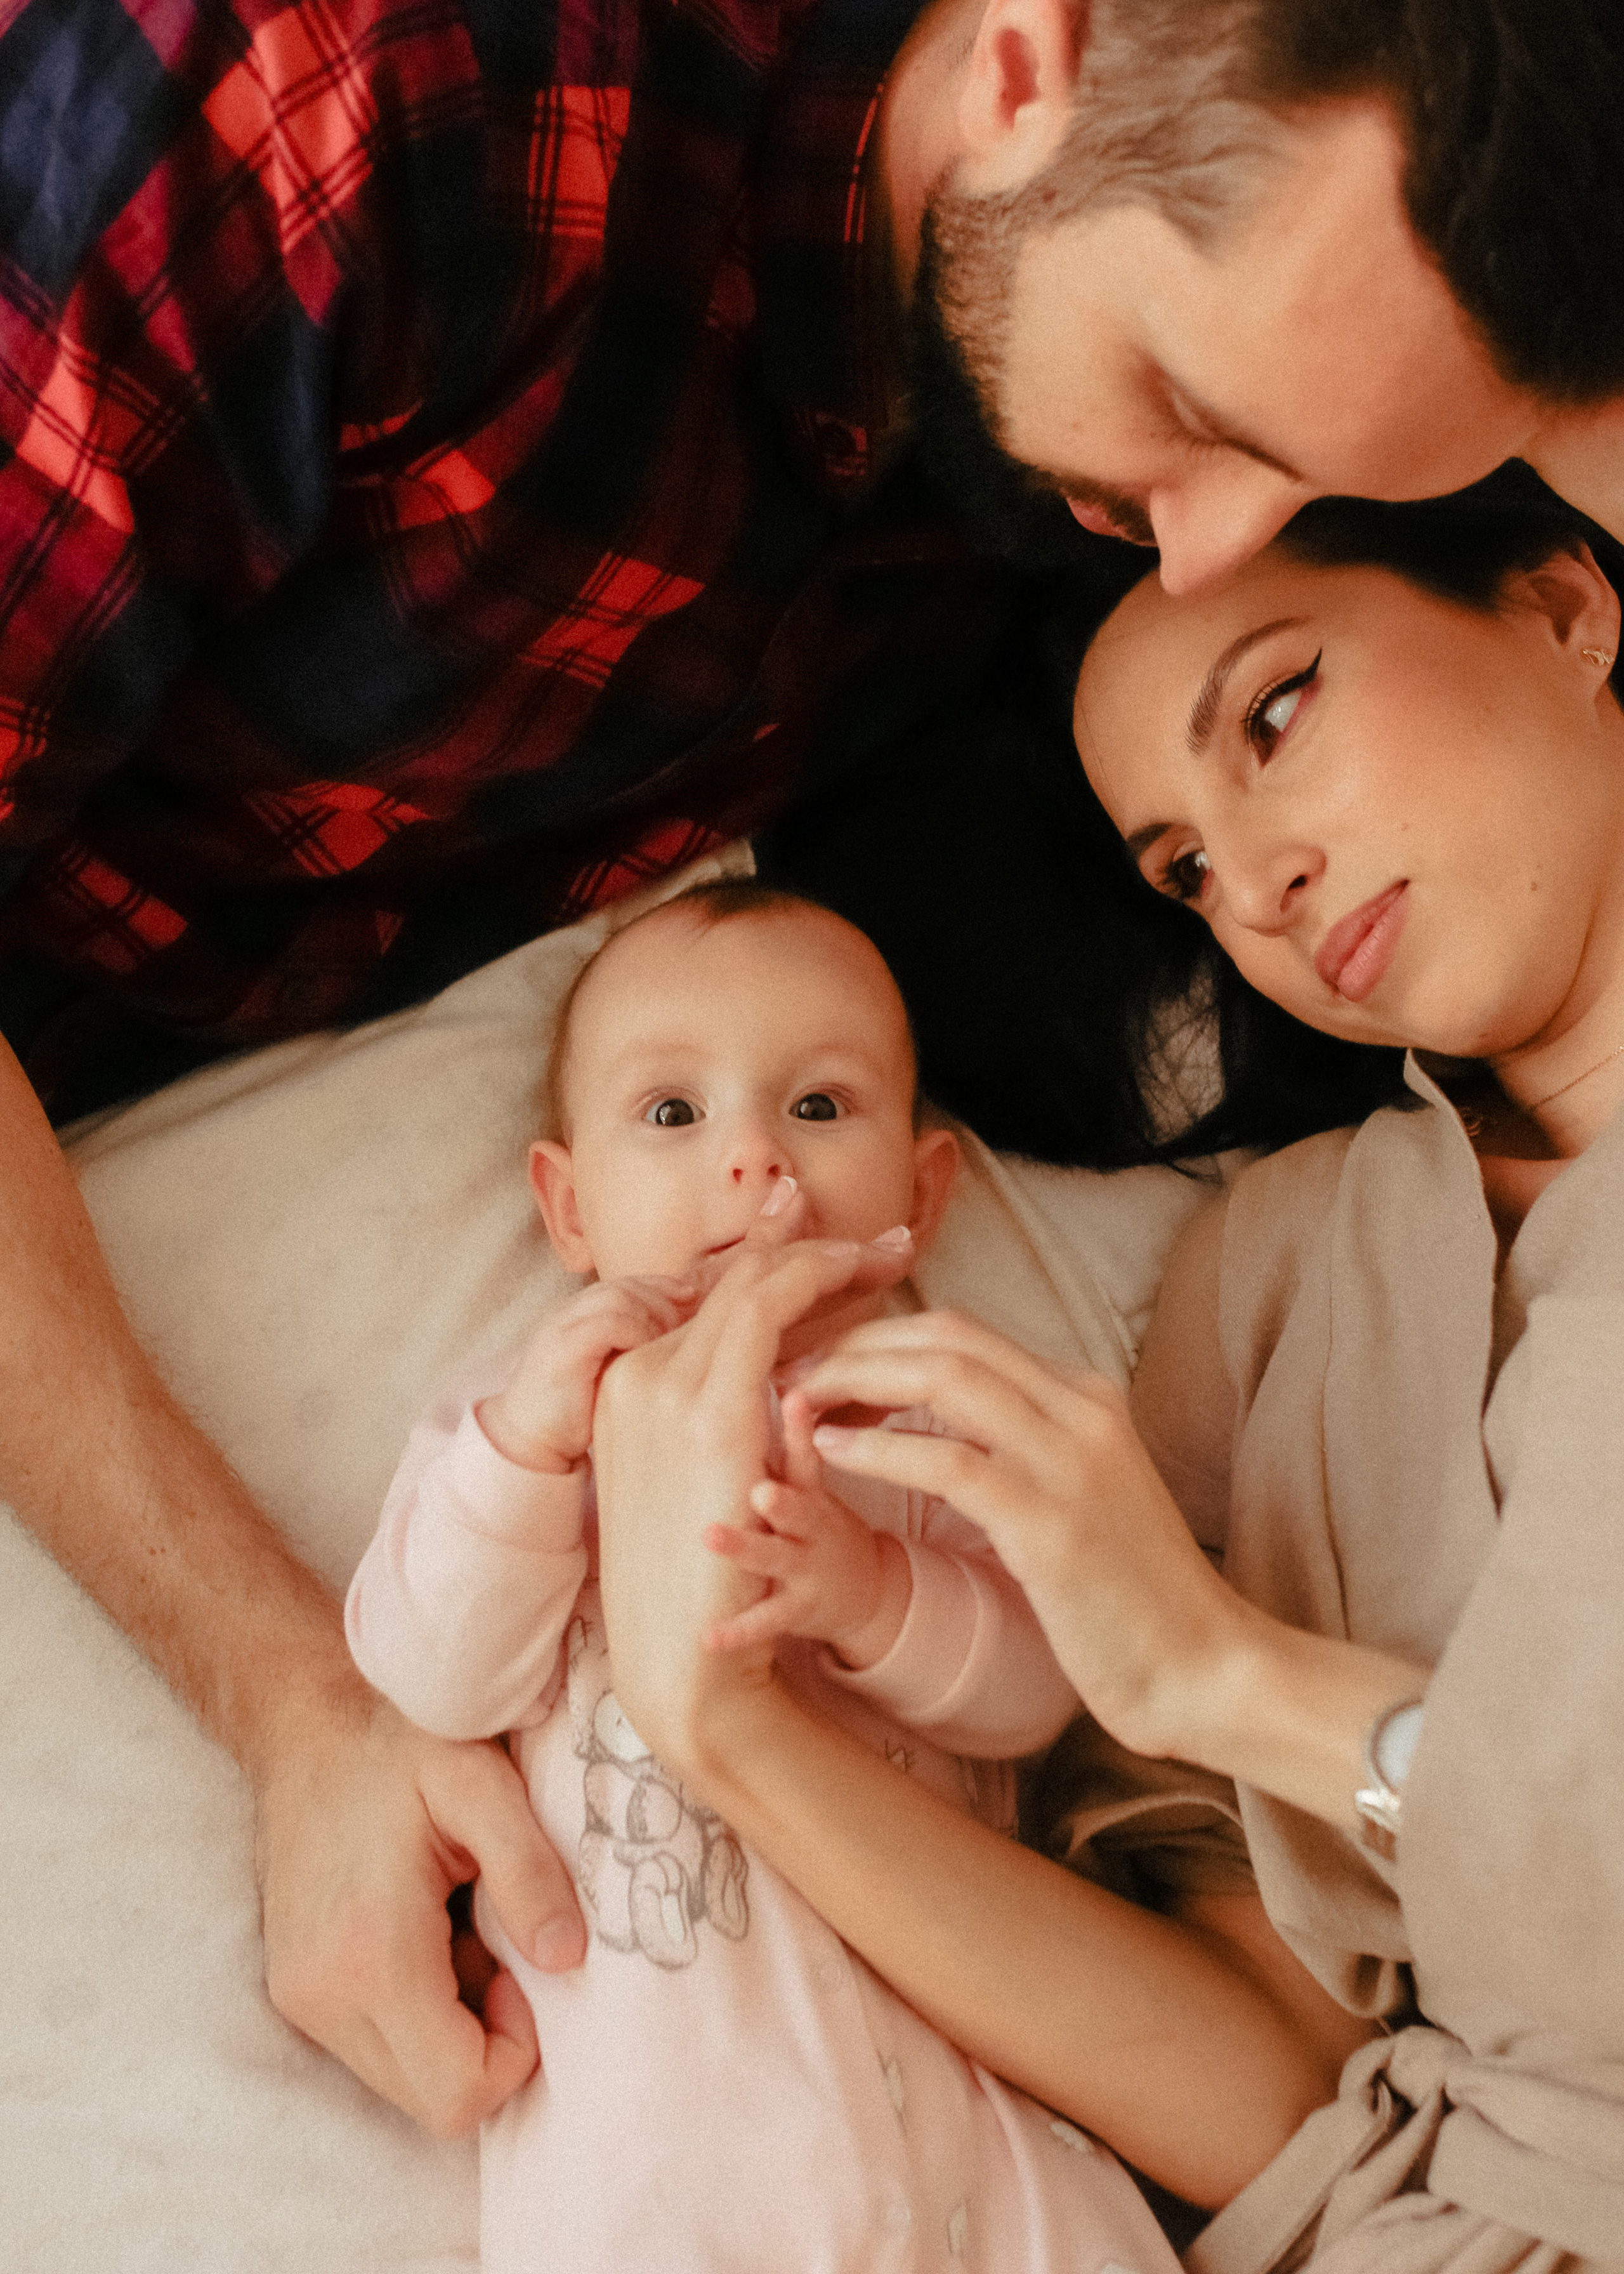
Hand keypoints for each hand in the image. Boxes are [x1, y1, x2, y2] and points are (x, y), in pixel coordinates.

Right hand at [253, 1674, 586, 2136]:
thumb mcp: (482, 1784)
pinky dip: (417, 2012)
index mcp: (370, 1954)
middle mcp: (321, 1996)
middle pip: (430, 2101)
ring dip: (451, 2027)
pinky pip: (375, 2046)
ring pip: (403, 2080)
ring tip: (461, 1930)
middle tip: (498, 1946)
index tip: (522, 1967)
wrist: (307, 1723)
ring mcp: (300, 1999)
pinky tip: (426, 1932)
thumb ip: (530, 1872)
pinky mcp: (295, 1991)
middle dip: (486, 2043)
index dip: (514, 2049)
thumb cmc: (401, 1742)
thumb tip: (567, 1959)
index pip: (456, 2091)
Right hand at [480, 1275, 698, 1471]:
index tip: (693, 1296)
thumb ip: (636, 1347)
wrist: (532, 1446)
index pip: (627, 1282)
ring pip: (619, 1298)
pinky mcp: (562, 1351)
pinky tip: (654, 1355)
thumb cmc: (580, 1414)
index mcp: (578, 1315)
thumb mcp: (613, 1371)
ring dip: (655, 1314)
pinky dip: (638, 1333)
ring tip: (675, 1338)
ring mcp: (561, 1330)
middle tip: (690, 1317)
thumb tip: (687, 1331)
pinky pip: (608, 1324)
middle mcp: (567, 1315)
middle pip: (626, 1285)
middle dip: (664, 1296)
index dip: (663, 1284)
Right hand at [592, 1218, 914, 1773]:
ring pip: (754, 1290)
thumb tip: (787, 1370)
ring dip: (825, 1262)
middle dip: (814, 1247)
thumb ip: (728, 1408)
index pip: (716, 1293)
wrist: (676, 1653)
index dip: (783, 1256)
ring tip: (887, 1253)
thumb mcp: (702, 1473)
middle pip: (738, 1278)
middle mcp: (640, 1372)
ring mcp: (665, 1391)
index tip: (845, 1244)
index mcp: (633, 1378)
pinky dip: (817, 1298)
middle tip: (889, 1239)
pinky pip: (768, 1334)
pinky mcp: (707, 1424)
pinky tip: (867, 1296)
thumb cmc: (697, 1566)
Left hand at [701, 1388, 910, 1666]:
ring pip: (775, 1553)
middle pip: (796, 1492)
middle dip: (782, 1482)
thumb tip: (749, 1350)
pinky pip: (762, 1620)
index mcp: (805, 1477)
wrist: (847, 1587)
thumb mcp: (805, 1465)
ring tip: (712, 1536)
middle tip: (758, 1479)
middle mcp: (808, 1517)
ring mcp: (801, 1564)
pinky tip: (707, 1636)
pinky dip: (736, 1628)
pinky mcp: (792, 1608)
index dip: (799, 1419)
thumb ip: (782, 1421)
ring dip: (747, 1545)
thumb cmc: (810, 1511)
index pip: (803, 1440)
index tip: (792, 1392)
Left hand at [790, 1308, 1240, 1760]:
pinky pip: (947, 1463)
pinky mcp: (1050, 1523)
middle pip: (946, 1338)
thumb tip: (943, 1422)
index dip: (882, 1339)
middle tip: (792, 1374)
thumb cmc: (1133, 1594)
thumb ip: (1026, 1445)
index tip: (824, 1365)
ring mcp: (1069, 1461)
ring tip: (796, 1404)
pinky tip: (830, 1456)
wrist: (1204, 1668)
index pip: (965, 1332)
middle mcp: (1080, 1410)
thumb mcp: (1083, 1493)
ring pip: (942, 1379)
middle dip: (858, 1347)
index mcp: (1086, 1395)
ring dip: (855, 1384)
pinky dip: (878, 1450)